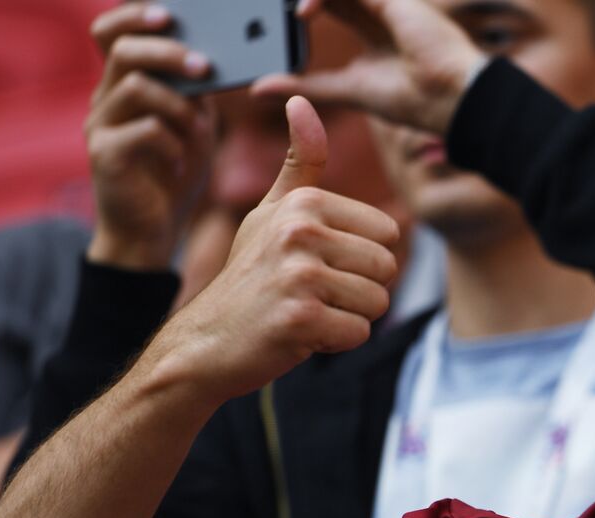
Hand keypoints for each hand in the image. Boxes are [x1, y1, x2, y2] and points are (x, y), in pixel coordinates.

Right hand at [85, 3, 215, 269]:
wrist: (150, 232)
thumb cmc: (173, 174)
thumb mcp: (192, 127)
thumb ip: (197, 95)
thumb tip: (217, 63)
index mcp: (123, 85)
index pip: (111, 33)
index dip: (132, 15)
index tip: (168, 13)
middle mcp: (105, 99)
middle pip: (123, 51)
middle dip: (167, 52)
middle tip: (203, 66)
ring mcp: (100, 126)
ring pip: (133, 87)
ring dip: (176, 102)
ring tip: (198, 126)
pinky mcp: (104, 156)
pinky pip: (142, 131)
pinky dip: (171, 142)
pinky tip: (181, 162)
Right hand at [141, 97, 398, 405]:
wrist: (207, 340)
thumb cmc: (251, 276)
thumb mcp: (270, 212)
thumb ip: (298, 163)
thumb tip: (301, 99)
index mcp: (303, 203)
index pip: (387, 234)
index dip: (359, 259)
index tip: (316, 266)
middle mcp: (301, 232)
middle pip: (387, 267)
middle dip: (359, 291)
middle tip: (312, 294)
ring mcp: (299, 275)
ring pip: (377, 302)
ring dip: (348, 317)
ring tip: (306, 311)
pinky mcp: (301, 318)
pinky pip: (359, 333)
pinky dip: (336, 342)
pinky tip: (301, 335)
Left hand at [251, 0, 486, 136]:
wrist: (454, 99)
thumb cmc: (415, 100)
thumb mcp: (349, 91)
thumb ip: (308, 84)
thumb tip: (261, 88)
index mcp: (372, 31)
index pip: (327, 4)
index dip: (297, 7)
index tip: (268, 18)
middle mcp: (377, 11)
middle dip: (294, 0)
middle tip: (260, 9)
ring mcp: (385, 2)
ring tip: (279, 11)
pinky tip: (300, 14)